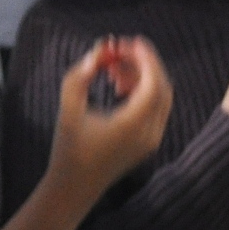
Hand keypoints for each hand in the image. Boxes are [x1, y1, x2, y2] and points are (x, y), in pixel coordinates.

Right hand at [46, 36, 172, 199]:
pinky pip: (155, 109)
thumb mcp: (67, 109)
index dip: (146, 59)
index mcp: (133, 125)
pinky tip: (119, 86)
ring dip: (142, 77)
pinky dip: (142, 91)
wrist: (74, 188)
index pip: (153, 83)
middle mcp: (150, 133)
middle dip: (144, 64)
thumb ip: (80, 76)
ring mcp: (152, 139)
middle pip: (161, 88)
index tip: (131, 41)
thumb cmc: (67, 149)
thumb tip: (98, 53)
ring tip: (113, 68)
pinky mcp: (148, 142)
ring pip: (160, 98)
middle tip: (120, 50)